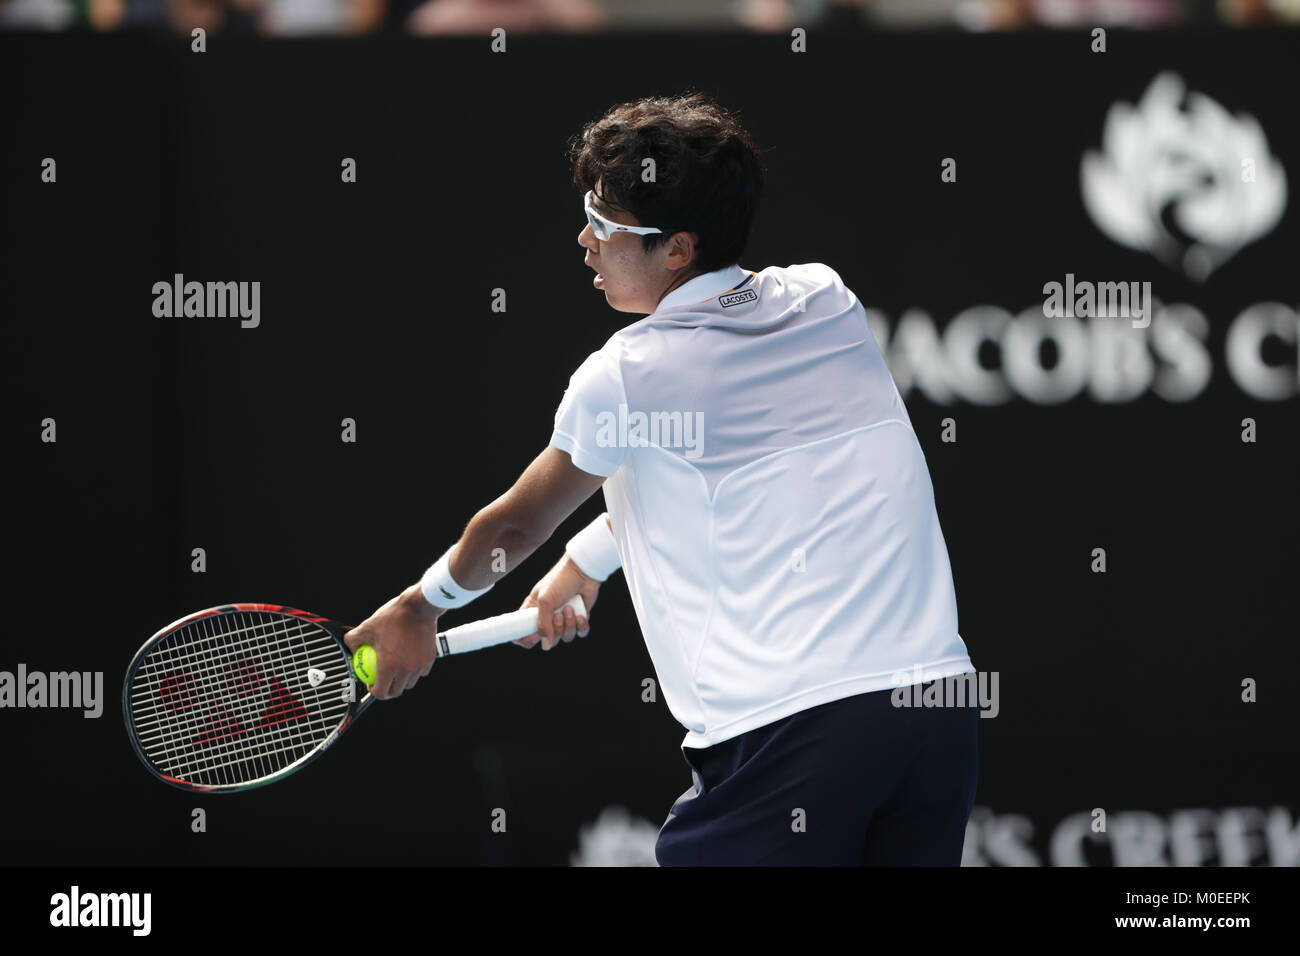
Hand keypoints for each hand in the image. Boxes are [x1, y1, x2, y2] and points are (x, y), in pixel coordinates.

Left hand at [344, 583, 442, 699]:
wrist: (418, 607)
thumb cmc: (392, 616)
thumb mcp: (367, 626)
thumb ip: (353, 640)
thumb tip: (349, 649)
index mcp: (389, 665)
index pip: (381, 693)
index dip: (373, 691)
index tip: (371, 683)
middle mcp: (406, 669)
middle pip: (396, 691)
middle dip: (387, 690)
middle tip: (382, 680)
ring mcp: (419, 665)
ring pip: (410, 683)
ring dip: (401, 681)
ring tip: (396, 671)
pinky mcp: (430, 659)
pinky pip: (421, 672)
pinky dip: (414, 670)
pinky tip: (409, 661)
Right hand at [514, 554, 599, 650]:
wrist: (583, 571)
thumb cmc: (560, 580)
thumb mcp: (545, 601)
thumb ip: (543, 624)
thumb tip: (546, 645)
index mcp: (532, 611)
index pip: (523, 633)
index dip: (528, 639)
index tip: (535, 636)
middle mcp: (547, 617)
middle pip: (548, 639)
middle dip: (555, 630)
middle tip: (558, 615)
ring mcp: (564, 619)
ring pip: (565, 637)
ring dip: (569, 625)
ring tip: (570, 609)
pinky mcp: (579, 618)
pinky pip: (580, 632)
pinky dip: (581, 626)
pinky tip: (581, 615)